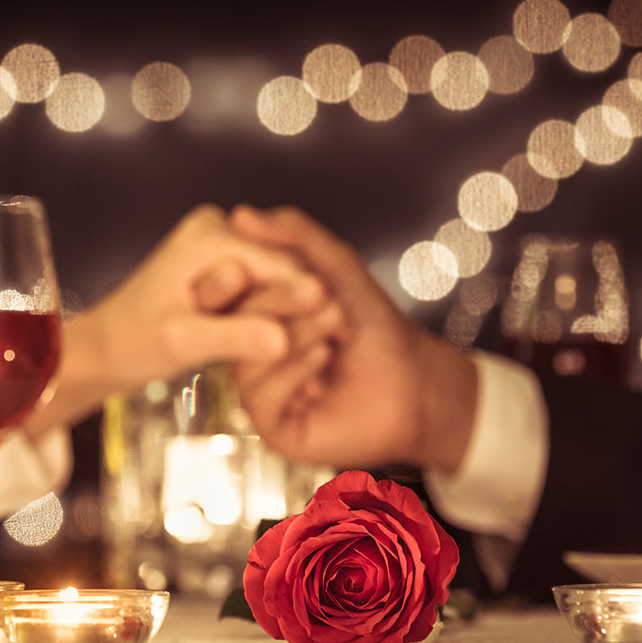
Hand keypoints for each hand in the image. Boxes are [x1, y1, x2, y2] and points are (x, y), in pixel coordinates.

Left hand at [26, 204, 330, 427]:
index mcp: (209, 235)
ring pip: (278, 280)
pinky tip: (292, 345)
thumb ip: (234, 338)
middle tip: (337, 342)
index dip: (311, 300)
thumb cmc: (132, 344)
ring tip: (321, 348)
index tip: (343, 332)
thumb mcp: (183, 343)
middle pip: (284, 269)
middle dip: (302, 307)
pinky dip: (275, 316)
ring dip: (291, 314)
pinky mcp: (223, 265)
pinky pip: (264, 289)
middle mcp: (218, 228)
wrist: (103, 350)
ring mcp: (221, 245)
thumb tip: (284, 342)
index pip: (281, 265)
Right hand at [225, 206, 477, 473]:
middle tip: (324, 295)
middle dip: (281, 301)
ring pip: (246, 359)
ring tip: (336, 325)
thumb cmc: (377, 328)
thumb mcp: (335, 267)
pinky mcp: (275, 428)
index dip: (248, 275)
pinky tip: (324, 358)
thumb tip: (240, 215)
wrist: (416, 380)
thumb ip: (293, 236)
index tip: (285, 266)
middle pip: (233, 323)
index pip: (225, 292)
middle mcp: (251, 355)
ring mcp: (261, 393)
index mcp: (256, 319)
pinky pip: (260, 397)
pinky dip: (293, 371)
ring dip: (295, 333)